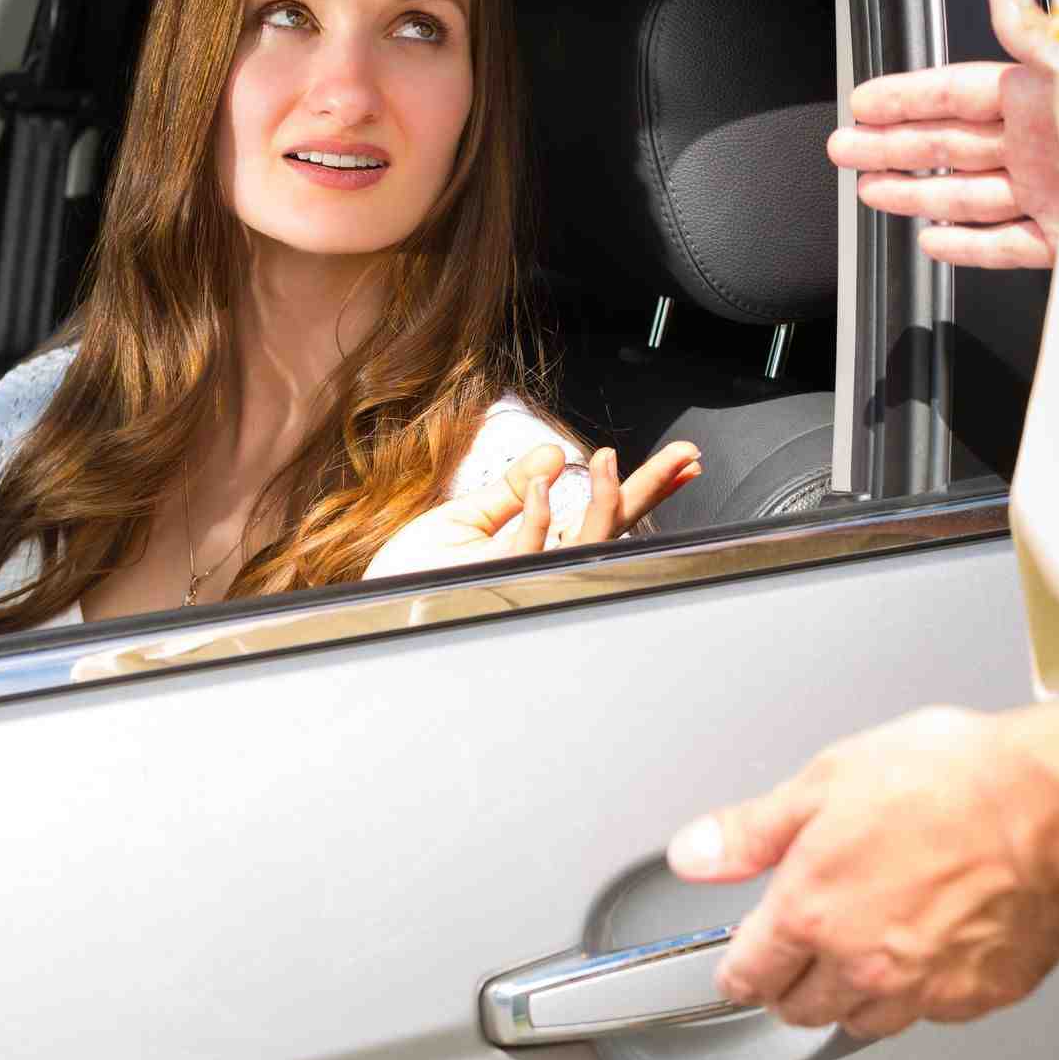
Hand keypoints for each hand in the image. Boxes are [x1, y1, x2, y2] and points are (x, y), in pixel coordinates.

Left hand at [362, 440, 700, 578]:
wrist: (373, 604)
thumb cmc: (411, 574)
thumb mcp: (466, 517)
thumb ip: (513, 488)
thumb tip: (556, 455)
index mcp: (540, 545)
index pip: (604, 512)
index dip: (641, 486)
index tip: (679, 463)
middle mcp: (544, 564)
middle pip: (614, 527)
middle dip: (653, 492)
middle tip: (686, 458)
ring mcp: (527, 574)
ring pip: (588, 539)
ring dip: (606, 497)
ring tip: (608, 458)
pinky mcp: (501, 579)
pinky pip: (536, 544)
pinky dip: (544, 510)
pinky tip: (548, 481)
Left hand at [667, 706, 1058, 1041]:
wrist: (1055, 801)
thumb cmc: (954, 779)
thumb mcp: (828, 778)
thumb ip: (753, 829)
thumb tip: (695, 853)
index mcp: (812, 911)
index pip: (749, 972)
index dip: (739, 967)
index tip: (742, 962)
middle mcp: (862, 964)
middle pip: (803, 1007)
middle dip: (794, 981)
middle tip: (807, 944)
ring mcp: (925, 989)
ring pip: (867, 1019)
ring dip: (856, 992)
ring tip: (871, 942)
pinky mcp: (980, 995)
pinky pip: (934, 1010)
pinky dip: (925, 987)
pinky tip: (934, 941)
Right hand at [826, 0, 1058, 269]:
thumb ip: (1033, 34)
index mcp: (1039, 97)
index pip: (956, 93)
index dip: (905, 96)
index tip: (862, 101)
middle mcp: (1042, 143)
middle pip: (950, 144)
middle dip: (892, 145)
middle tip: (845, 148)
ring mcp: (1053, 191)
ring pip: (968, 194)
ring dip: (917, 193)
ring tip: (872, 193)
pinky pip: (1006, 244)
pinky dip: (967, 246)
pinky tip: (932, 241)